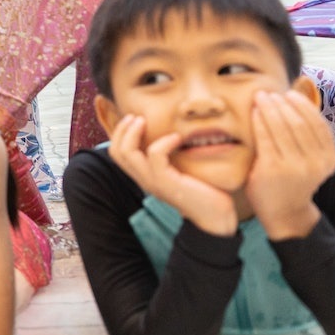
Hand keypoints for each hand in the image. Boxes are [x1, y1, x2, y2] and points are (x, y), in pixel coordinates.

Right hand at [105, 115, 238, 236]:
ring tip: (145, 121)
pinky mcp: (167, 183)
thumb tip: (172, 134)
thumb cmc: (203, 191)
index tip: (134, 119)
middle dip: (122, 129)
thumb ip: (171, 158)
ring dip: (134, 131)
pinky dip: (163, 141)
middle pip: (117, 151)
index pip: (117, 153)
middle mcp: (144, 180)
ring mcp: (153, 182)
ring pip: (128, 153)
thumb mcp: (180, 171)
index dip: (120, 133)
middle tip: (136, 117)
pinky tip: (177, 137)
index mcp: (144, 176)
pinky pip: (155, 155)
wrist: (217, 217)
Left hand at [244, 90, 334, 239]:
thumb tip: (300, 96)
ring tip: (261, 97)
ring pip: (282, 127)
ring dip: (270, 107)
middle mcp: (316, 164)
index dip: (303, 105)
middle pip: (299, 122)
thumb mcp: (310, 159)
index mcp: (329, 159)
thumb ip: (308, 136)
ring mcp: (295, 167)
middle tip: (270, 93)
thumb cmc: (293, 178)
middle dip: (283, 103)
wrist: (283, 211)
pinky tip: (254, 111)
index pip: (318, 123)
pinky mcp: (272, 169)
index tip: (289, 94)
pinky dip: (260, 120)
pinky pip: (265, 137)